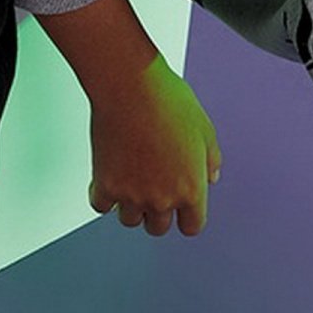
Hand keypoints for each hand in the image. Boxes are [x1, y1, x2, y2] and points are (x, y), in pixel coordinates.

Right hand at [88, 59, 221, 238]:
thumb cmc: (168, 100)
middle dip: (157, 212)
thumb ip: (210, 159)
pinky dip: (104, 195)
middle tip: (152, 187)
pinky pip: (101, 206)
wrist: (130, 85)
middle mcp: (162, 198)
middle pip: (158, 228)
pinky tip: (108, 177)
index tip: (180, 206)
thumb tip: (212, 176)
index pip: (192, 226)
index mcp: (191, 189)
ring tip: (130, 179)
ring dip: (130, 205)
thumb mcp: (204, 128)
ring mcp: (132, 195)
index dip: (186, 216)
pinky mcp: (104, 184)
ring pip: (130, 220)